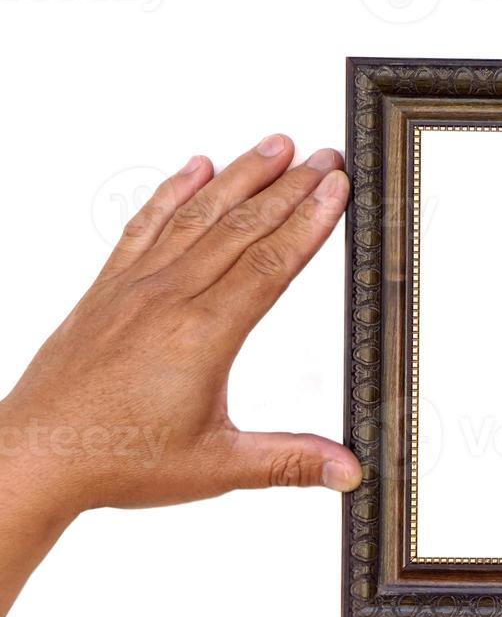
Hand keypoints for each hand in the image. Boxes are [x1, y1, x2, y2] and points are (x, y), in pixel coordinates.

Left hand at [0, 134, 358, 616]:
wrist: (37, 455)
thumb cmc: (117, 459)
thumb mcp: (217, 468)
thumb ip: (289, 462)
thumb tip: (349, 470)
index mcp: (202, 336)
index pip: (270, 265)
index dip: (309, 222)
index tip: (336, 189)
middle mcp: (168, 299)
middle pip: (241, 228)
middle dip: (289, 187)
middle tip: (324, 156)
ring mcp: (135, 288)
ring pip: (197, 216)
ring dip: (239, 176)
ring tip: (274, 145)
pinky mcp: (107, 290)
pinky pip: (146, 226)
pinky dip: (172, 192)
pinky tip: (194, 168)